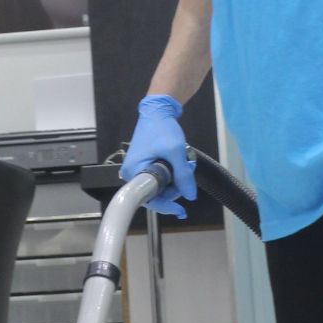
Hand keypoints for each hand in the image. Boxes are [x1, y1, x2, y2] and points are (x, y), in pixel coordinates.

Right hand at [121, 94, 197, 218]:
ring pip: (160, 187)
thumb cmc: (163, 129)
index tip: (181, 211)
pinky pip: (160, 179)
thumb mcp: (176, 151)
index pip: (149, 199)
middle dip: (175, 187)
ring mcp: (138, 171)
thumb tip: (191, 196)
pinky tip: (179, 162)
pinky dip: (172, 174)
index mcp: (135, 172)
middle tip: (188, 170)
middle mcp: (132, 174)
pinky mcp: (145, 167)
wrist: (157, 111)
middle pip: (156, 194)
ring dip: (176, 179)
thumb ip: (183, 175)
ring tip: (185, 162)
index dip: (166, 206)